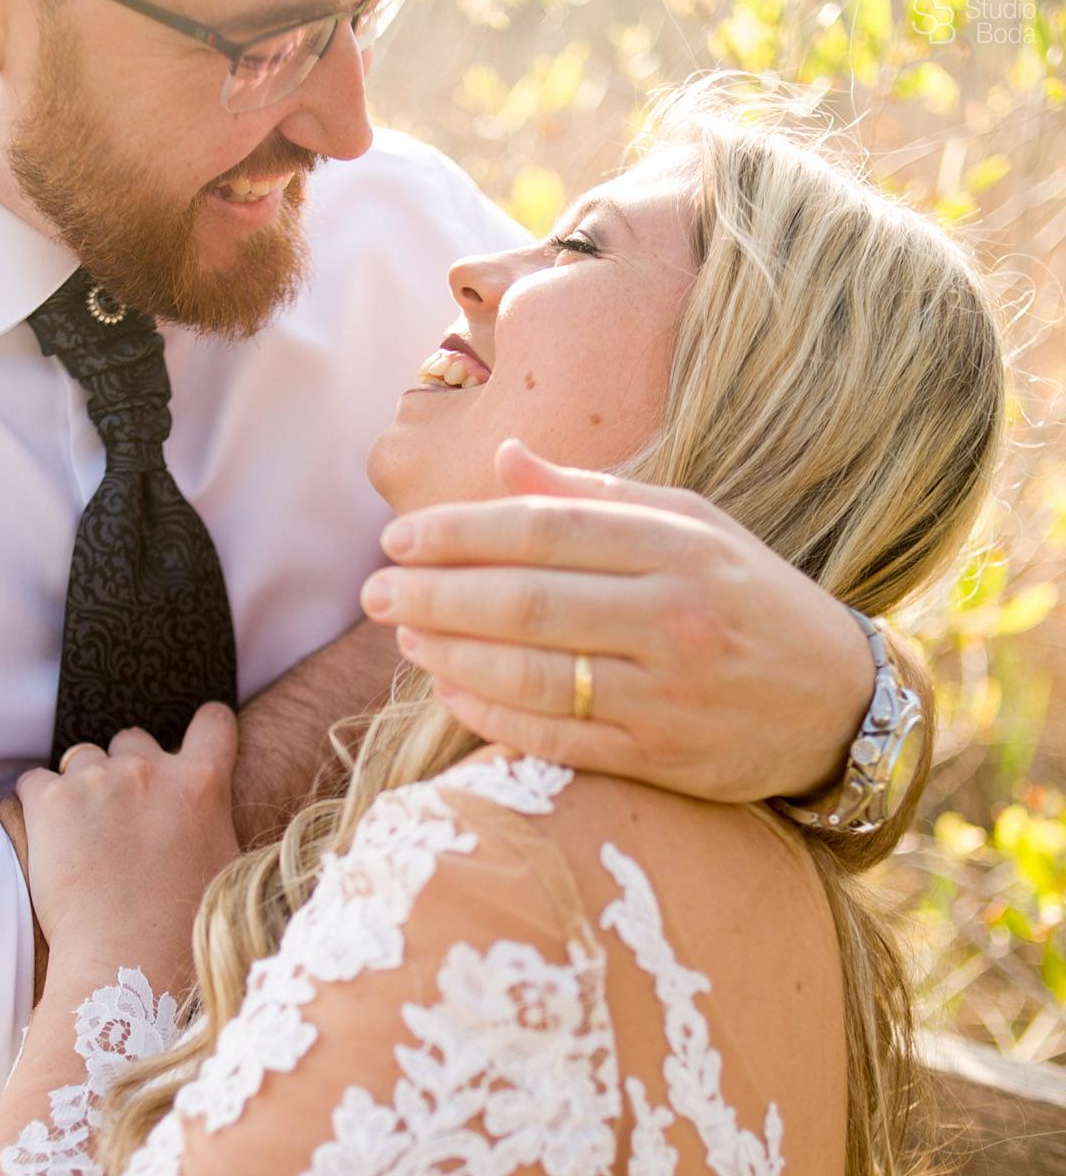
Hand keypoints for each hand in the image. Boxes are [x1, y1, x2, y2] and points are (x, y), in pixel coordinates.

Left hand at [14, 702, 240, 995]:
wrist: (127, 961)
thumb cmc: (182, 931)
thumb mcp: (223, 866)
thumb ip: (210, 821)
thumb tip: (199, 811)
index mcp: (202, 784)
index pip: (212, 722)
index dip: (203, 728)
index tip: (193, 741)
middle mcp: (149, 771)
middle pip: (132, 739)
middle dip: (126, 768)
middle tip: (119, 818)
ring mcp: (96, 781)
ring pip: (81, 759)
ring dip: (80, 787)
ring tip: (78, 838)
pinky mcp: (50, 800)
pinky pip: (33, 783)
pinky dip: (36, 805)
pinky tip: (45, 841)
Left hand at [361, 438, 870, 803]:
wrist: (840, 702)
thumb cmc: (746, 596)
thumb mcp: (691, 524)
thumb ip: (591, 493)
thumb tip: (503, 457)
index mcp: (678, 548)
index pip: (544, 531)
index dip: (460, 533)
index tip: (399, 538)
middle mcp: (674, 618)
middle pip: (526, 603)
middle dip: (434, 596)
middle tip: (373, 593)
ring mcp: (667, 694)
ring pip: (533, 675)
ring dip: (451, 657)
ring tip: (403, 638)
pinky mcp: (660, 758)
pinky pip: (555, 739)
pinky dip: (491, 716)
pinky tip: (448, 692)